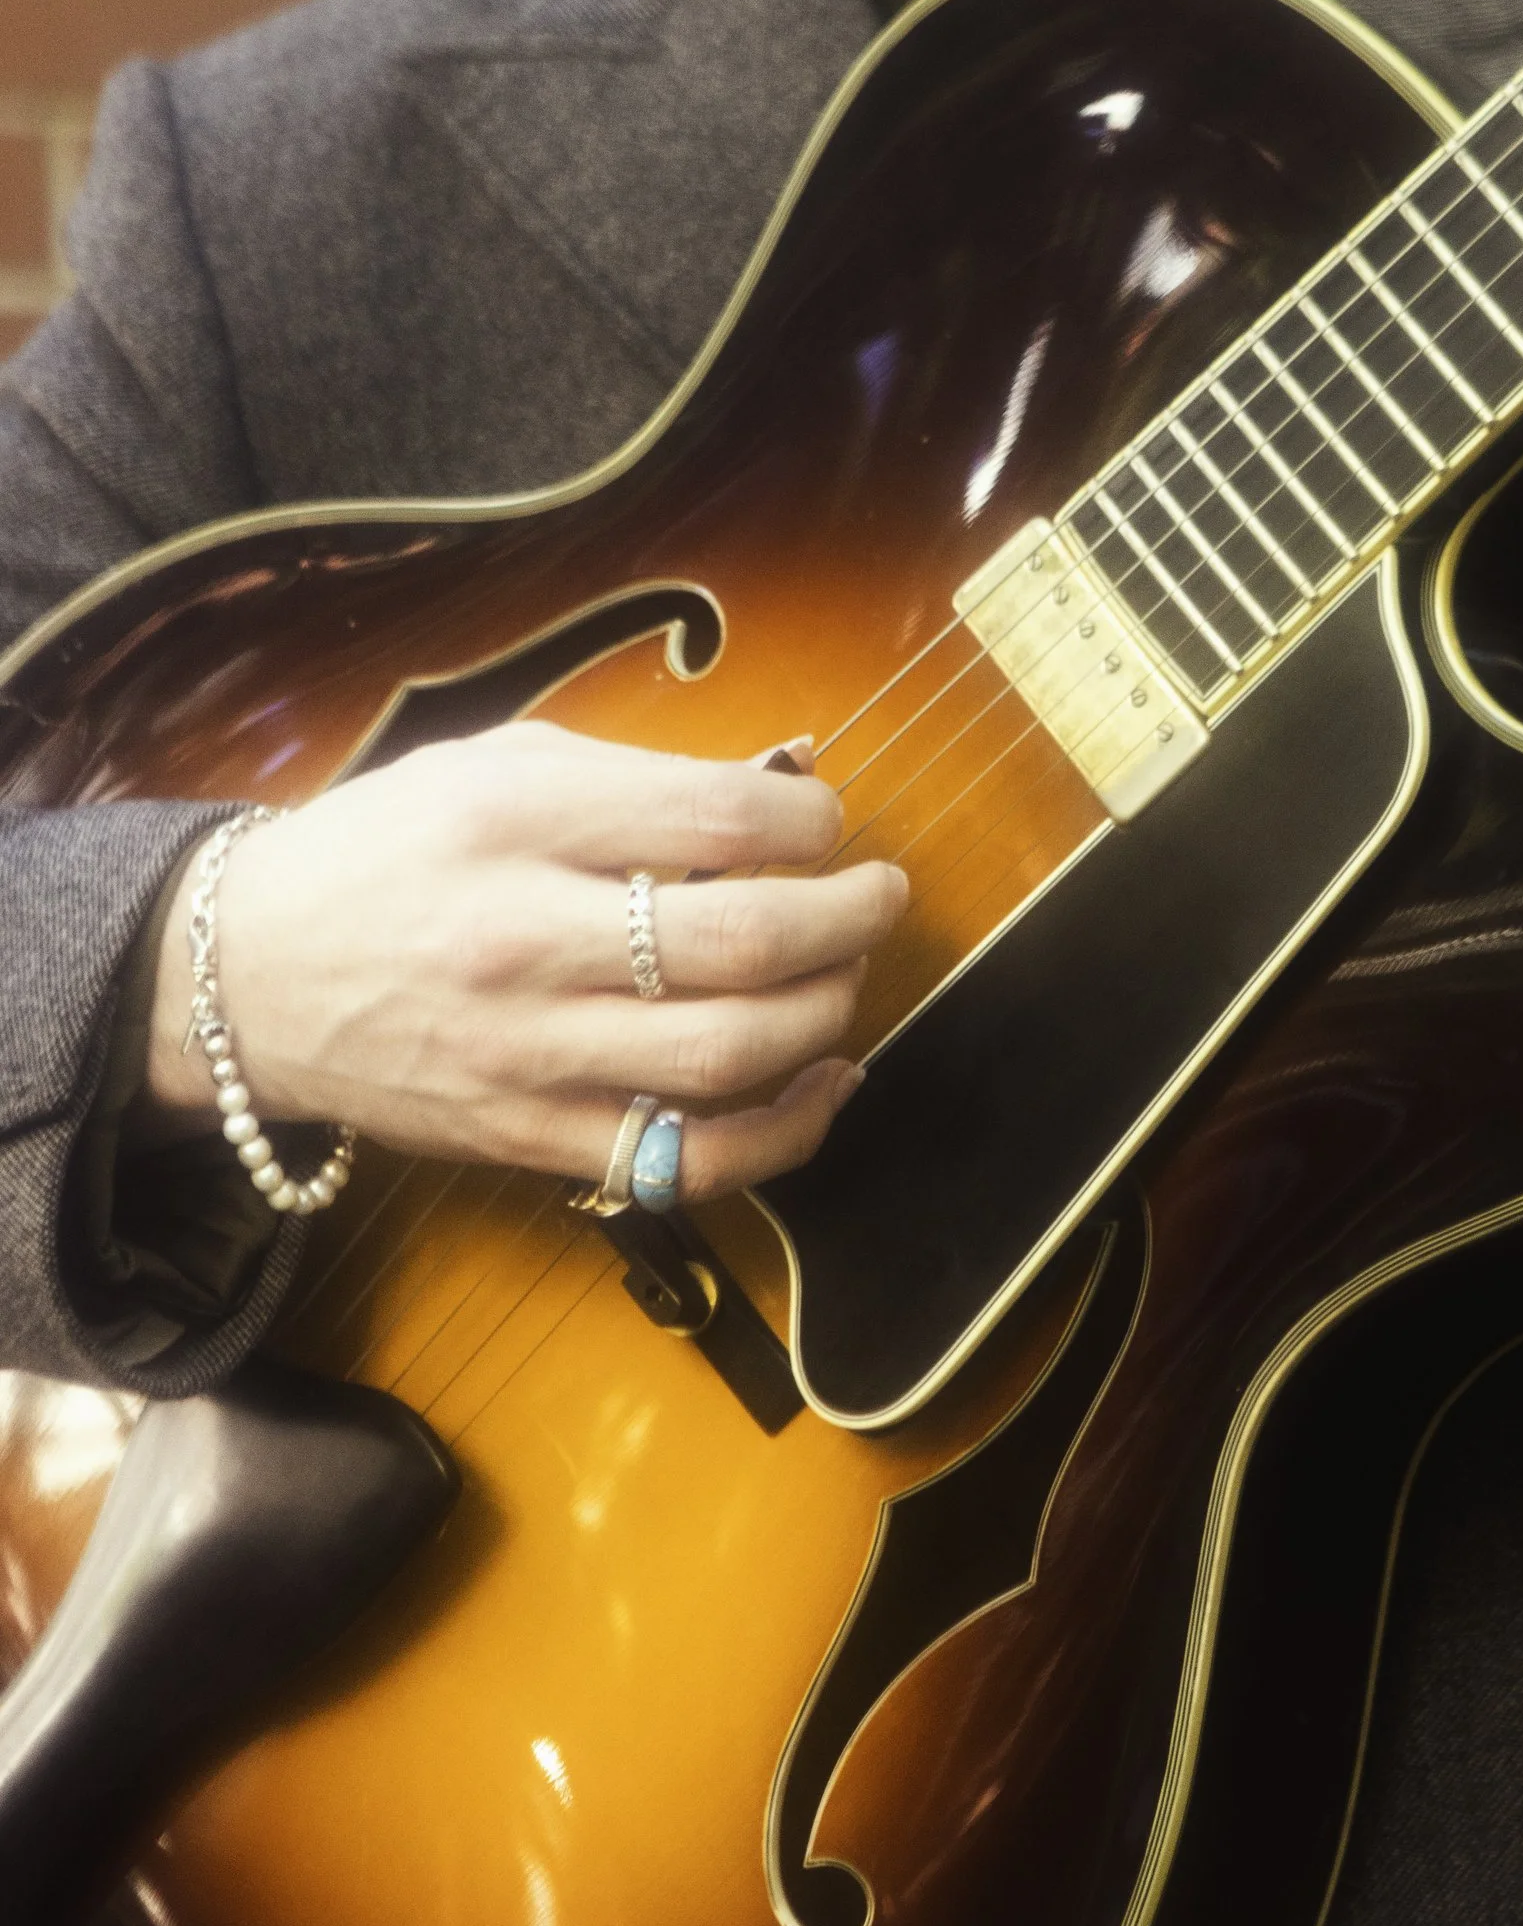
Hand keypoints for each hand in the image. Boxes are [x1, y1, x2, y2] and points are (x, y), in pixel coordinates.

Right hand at [142, 721, 907, 1203]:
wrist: (241, 976)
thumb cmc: (389, 850)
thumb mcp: (498, 766)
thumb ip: (640, 776)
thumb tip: (791, 786)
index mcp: (516, 823)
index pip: (716, 821)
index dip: (810, 822)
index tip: (826, 824)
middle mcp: (522, 940)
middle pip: (739, 945)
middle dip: (847, 918)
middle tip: (878, 897)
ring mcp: (525, 1054)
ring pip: (727, 1056)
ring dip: (827, 1013)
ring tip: (846, 973)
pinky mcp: (526, 1139)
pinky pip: (686, 1159)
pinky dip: (785, 1130)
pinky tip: (827, 1082)